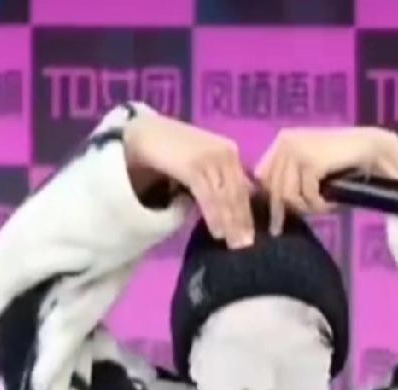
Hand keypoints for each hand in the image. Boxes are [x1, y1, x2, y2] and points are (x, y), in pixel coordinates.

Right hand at [124, 112, 254, 247]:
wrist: (145, 133)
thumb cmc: (172, 153)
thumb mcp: (200, 167)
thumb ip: (216, 182)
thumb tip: (231, 209)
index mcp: (230, 153)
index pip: (244, 188)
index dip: (248, 215)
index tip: (252, 238)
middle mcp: (225, 153)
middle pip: (238, 194)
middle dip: (243, 223)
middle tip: (247, 248)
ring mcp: (211, 157)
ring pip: (225, 197)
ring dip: (231, 224)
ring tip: (235, 246)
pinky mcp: (194, 165)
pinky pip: (208, 196)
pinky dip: (214, 216)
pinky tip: (218, 234)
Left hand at [255, 126, 397, 233]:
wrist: (370, 148)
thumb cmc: (342, 163)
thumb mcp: (310, 168)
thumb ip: (291, 179)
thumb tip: (274, 208)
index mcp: (283, 141)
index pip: (263, 176)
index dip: (269, 200)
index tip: (274, 223)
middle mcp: (285, 142)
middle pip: (273, 189)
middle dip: (285, 211)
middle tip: (291, 225)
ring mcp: (296, 150)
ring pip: (289, 196)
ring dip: (307, 208)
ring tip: (324, 208)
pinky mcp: (310, 162)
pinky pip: (307, 196)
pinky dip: (321, 206)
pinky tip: (334, 204)